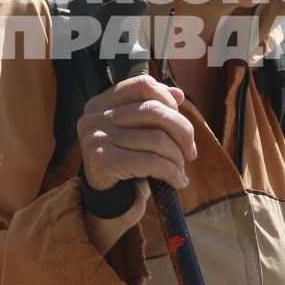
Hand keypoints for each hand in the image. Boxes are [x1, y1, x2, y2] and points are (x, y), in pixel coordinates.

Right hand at [75, 74, 195, 225]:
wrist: (109, 200)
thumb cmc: (127, 161)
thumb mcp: (139, 132)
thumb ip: (154, 109)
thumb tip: (178, 94)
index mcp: (101, 103)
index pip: (143, 85)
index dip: (168, 99)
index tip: (179, 120)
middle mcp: (94, 117)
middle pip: (153, 110)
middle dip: (182, 131)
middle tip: (190, 152)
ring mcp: (95, 138)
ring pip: (156, 138)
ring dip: (177, 157)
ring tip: (180, 168)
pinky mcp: (103, 161)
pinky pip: (150, 162)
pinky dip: (172, 173)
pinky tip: (179, 181)